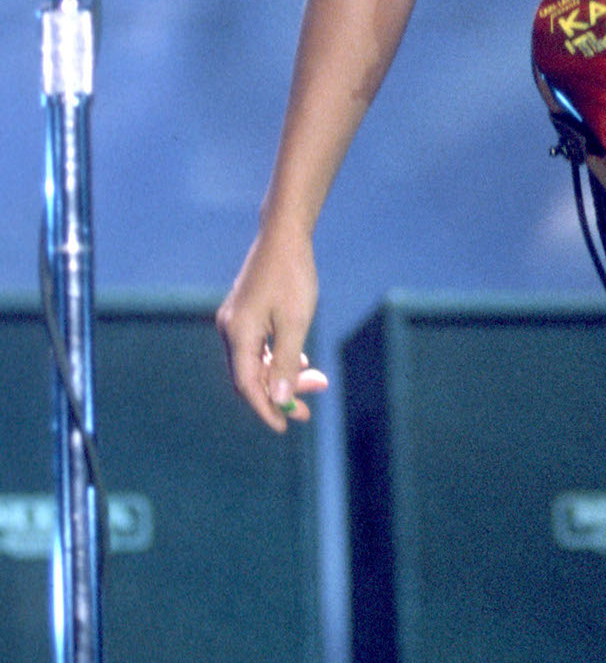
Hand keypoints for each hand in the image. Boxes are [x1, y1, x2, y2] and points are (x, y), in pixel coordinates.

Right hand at [216, 225, 329, 433]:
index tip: (286, 426)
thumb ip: (287, 362)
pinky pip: (258, 347)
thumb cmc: (293, 276)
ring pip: (257, 362)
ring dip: (284, 375)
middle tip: (310, 408)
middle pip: (251, 376)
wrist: (284, 235)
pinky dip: (278, 358)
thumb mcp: (296, 322)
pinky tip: (301, 362)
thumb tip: (280, 398)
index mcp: (238, 333)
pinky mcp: (244, 313)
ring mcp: (235, 320)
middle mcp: (230, 329)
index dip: (266, 408)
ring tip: (317, 382)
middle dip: (281, 393)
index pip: (248, 385)